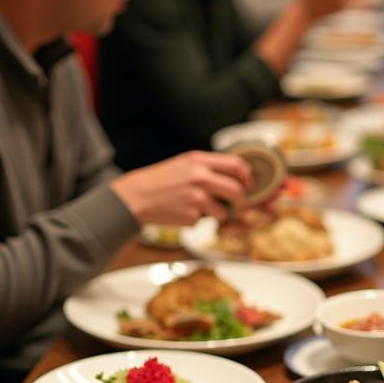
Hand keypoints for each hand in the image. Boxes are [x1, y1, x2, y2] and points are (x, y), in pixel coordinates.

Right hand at [111, 151, 252, 224]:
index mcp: (199, 161)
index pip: (237, 165)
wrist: (135, 197)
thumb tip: (237, 178)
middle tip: (238, 208)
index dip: (248, 177)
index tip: (248, 186)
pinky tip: (184, 214)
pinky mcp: (191, 215)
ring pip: (224, 210)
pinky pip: (206, 222)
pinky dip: (200, 221)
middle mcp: (200, 176)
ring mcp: (196, 197)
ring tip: (203, 212)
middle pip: (236, 190)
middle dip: (241, 203)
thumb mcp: (184, 164)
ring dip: (219, 216)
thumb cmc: (161, 181)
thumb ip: (208, 168)